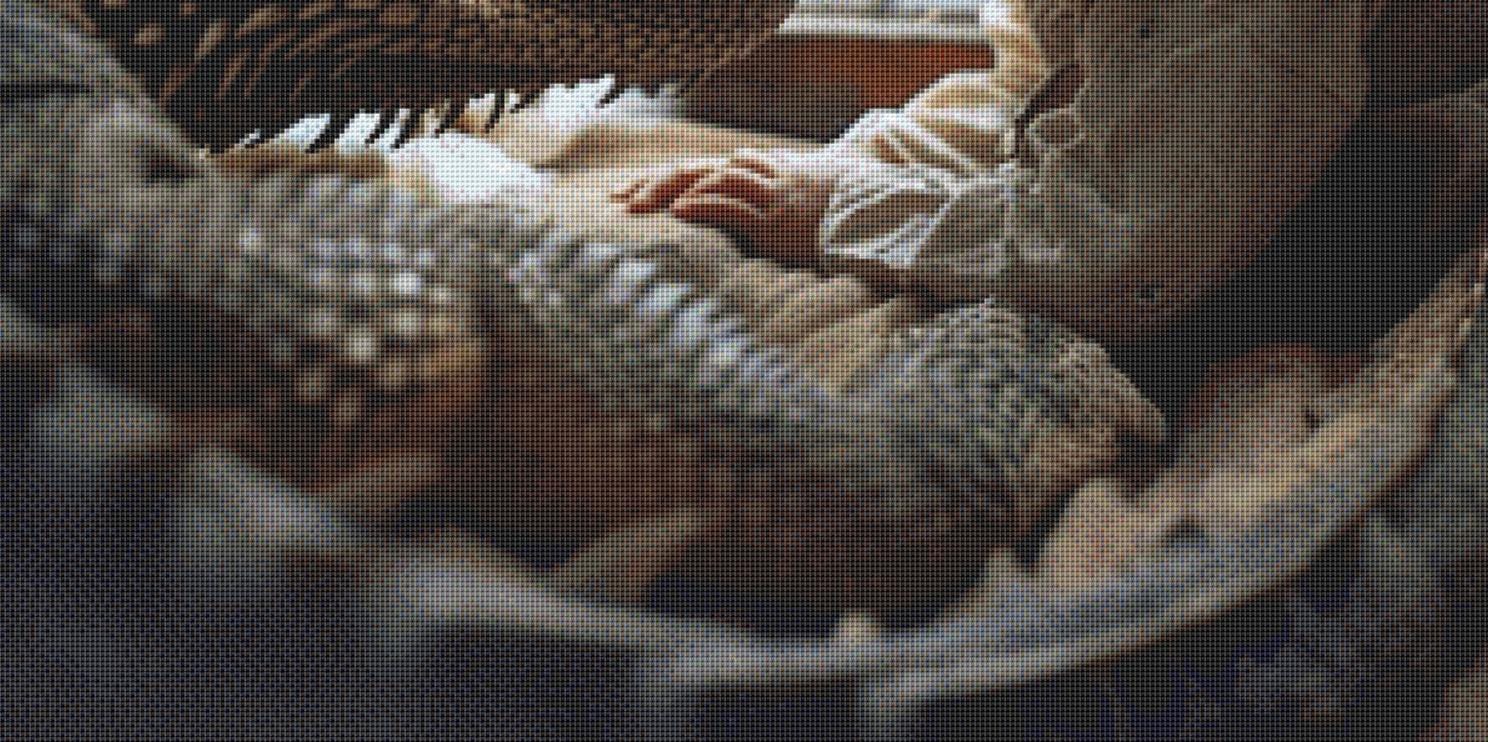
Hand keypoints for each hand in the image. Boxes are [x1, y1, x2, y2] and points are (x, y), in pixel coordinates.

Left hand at [612, 149, 840, 265]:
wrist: (881, 221)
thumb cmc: (849, 219)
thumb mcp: (810, 204)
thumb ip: (780, 208)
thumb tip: (755, 228)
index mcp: (769, 172)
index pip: (708, 170)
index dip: (670, 180)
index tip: (635, 194)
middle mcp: (766, 176)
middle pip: (698, 170)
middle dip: (655, 182)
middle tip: (619, 198)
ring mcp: (771, 195)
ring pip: (709, 181)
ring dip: (669, 192)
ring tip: (635, 205)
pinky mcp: (776, 217)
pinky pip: (732, 205)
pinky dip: (702, 205)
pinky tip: (676, 212)